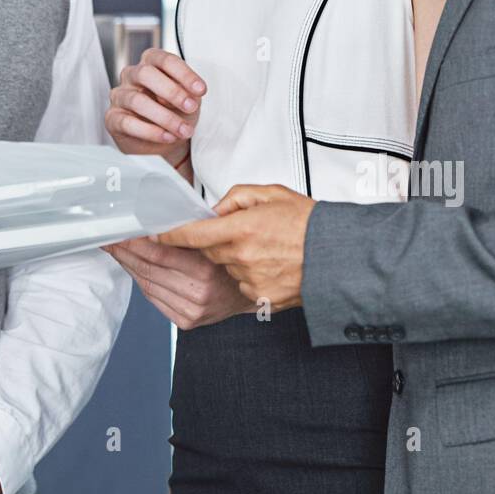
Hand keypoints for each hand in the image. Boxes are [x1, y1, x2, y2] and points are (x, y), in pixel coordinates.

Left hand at [103, 234, 253, 328]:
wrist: (249, 295)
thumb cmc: (229, 260)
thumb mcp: (215, 239)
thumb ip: (188, 232)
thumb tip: (151, 220)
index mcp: (207, 269)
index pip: (160, 254)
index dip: (135, 243)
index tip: (120, 232)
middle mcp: (199, 293)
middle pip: (149, 269)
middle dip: (125, 253)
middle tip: (109, 239)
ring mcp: (192, 310)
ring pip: (148, 284)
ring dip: (129, 266)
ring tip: (116, 251)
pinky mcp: (187, 322)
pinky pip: (154, 299)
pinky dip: (141, 282)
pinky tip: (133, 268)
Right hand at [104, 48, 206, 164]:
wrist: (166, 141)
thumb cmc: (176, 112)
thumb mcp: (189, 99)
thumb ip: (188, 92)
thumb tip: (190, 95)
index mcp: (151, 63)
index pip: (164, 60)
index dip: (184, 74)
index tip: (201, 90)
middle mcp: (132, 75)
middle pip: (145, 73)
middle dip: (172, 92)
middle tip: (190, 107)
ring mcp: (120, 95)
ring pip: (137, 100)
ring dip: (165, 117)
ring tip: (183, 130)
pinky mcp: (112, 118)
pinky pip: (127, 122)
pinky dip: (151, 131)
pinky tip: (167, 136)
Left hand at [157, 184, 314, 312]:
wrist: (340, 256)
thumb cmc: (309, 221)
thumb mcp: (272, 194)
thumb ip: (235, 198)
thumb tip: (213, 211)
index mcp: (242, 228)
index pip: (191, 235)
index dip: (169, 234)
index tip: (154, 233)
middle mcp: (242, 257)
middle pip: (206, 252)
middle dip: (211, 242)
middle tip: (234, 232)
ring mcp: (250, 281)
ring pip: (224, 268)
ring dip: (232, 258)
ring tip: (263, 247)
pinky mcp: (261, 299)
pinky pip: (242, 285)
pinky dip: (248, 275)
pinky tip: (270, 264)